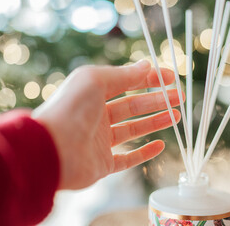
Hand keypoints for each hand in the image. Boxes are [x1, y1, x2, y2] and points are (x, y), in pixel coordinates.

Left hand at [32, 60, 181, 189]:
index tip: (171, 78)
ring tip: (176, 116)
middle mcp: (96, 117)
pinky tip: (160, 145)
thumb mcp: (97, 80)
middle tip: (179, 98)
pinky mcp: (103, 164)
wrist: (51, 150)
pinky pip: (127, 158)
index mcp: (92, 94)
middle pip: (133, 106)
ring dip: (156, 122)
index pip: (126, 83)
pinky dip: (144, 153)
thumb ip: (124, 75)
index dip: (149, 79)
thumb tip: (147, 65)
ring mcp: (100, 141)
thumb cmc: (70, 110)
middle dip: (157, 100)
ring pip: (133, 130)